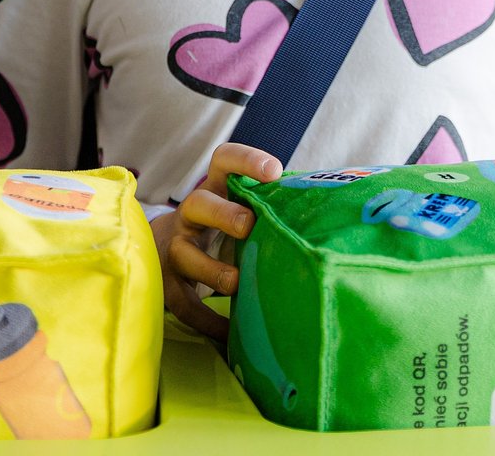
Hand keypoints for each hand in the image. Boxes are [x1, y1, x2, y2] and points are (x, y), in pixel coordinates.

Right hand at [153, 143, 281, 338]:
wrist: (163, 249)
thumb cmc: (220, 226)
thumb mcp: (236, 207)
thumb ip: (269, 206)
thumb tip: (330, 206)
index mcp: (213, 189)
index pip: (223, 161)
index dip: (246, 161)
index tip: (273, 171)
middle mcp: (189, 215)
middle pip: (198, 204)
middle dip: (223, 213)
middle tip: (248, 224)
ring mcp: (175, 248)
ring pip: (185, 254)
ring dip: (211, 268)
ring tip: (236, 283)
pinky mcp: (167, 283)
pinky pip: (184, 303)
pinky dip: (207, 320)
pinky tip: (229, 334)